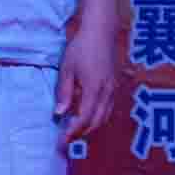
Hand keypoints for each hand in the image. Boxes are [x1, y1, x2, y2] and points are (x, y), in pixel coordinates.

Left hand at [56, 11, 119, 139]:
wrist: (101, 32)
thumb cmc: (81, 48)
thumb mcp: (67, 69)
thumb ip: (64, 92)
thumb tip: (59, 113)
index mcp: (93, 89)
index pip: (83, 119)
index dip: (72, 133)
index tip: (62, 142)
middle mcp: (106, 92)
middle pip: (96, 122)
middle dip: (81, 134)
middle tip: (66, 140)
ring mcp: (113, 90)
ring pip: (104, 117)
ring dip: (90, 128)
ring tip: (75, 132)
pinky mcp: (114, 86)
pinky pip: (108, 109)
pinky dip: (98, 118)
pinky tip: (87, 118)